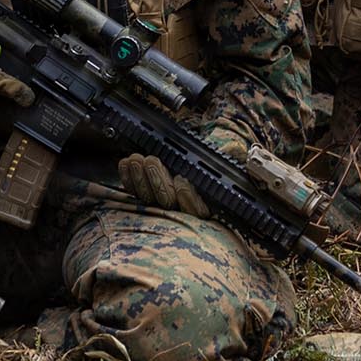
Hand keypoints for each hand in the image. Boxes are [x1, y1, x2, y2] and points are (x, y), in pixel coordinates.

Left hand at [118, 130, 246, 217]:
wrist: (180, 163)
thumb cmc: (208, 164)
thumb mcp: (222, 161)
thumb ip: (229, 157)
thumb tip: (235, 149)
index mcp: (206, 206)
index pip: (197, 211)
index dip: (189, 197)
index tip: (182, 180)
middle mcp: (181, 210)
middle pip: (168, 203)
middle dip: (158, 181)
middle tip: (151, 160)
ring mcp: (160, 205)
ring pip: (148, 198)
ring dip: (140, 178)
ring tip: (137, 158)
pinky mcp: (143, 198)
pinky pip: (133, 193)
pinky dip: (128, 178)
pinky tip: (125, 163)